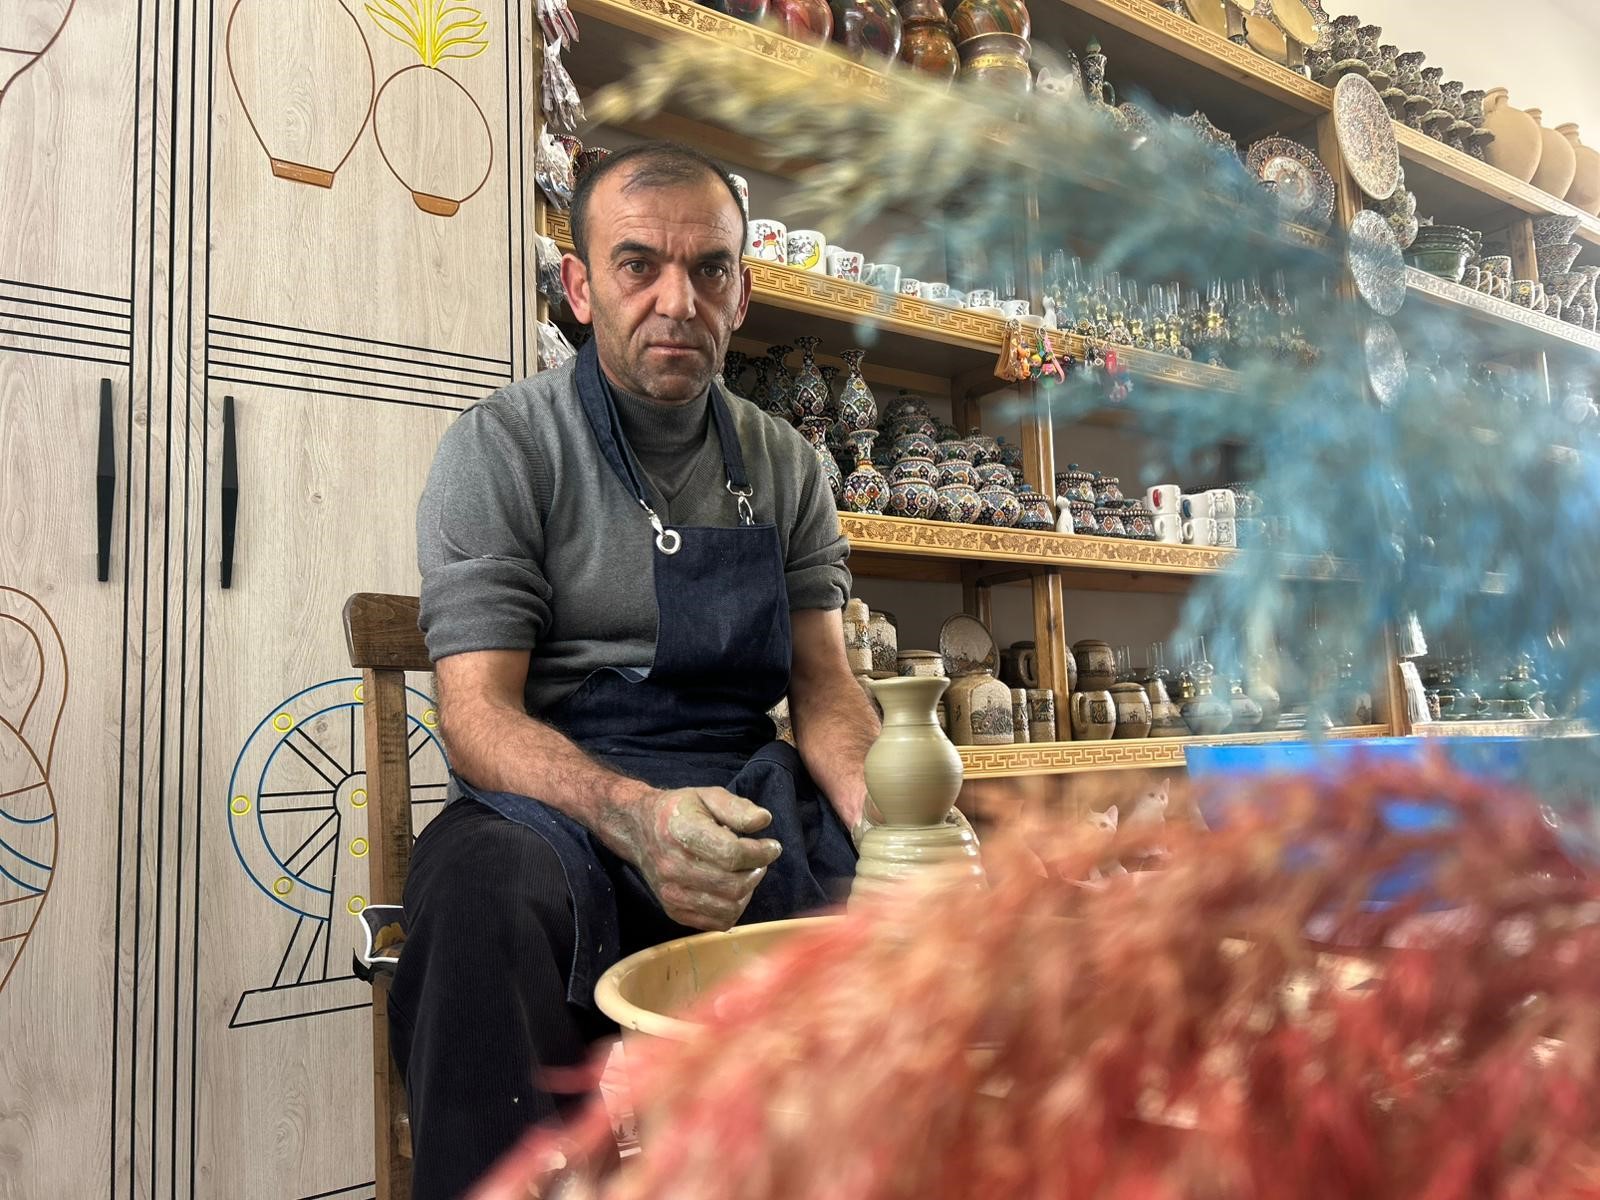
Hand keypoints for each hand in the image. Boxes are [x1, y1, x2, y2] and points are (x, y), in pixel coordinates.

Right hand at [625, 787, 782, 930]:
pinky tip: (732, 889)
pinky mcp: (674, 911)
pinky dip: (733, 908)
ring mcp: (672, 894)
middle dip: (756, 871)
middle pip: (733, 884)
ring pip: (729, 907)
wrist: (640, 831)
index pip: (731, 854)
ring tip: (745, 872)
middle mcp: (673, 867)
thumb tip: (764, 820)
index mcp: (682, 832)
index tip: (772, 846)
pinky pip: (718, 922)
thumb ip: (737, 807)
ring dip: (747, 891)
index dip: (760, 852)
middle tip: (759, 859)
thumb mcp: (708, 796)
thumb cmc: (679, 812)